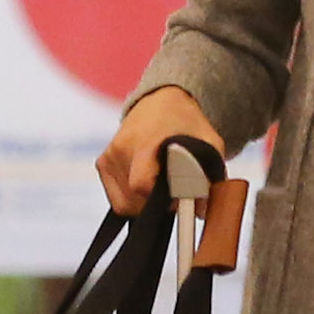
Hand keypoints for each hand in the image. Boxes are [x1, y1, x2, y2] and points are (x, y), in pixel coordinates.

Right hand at [97, 86, 225, 216]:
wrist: (159, 103)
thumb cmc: (185, 123)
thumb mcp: (208, 142)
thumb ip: (210, 174)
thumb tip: (202, 210)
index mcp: (145, 141)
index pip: (141, 184)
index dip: (160, 199)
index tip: (176, 196)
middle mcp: (122, 148)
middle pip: (134, 199)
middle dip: (156, 204)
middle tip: (173, 191)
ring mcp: (109, 156)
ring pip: (125, 203)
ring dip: (145, 202)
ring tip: (160, 183)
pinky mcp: (102, 163)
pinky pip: (117, 199)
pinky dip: (133, 199)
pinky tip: (147, 183)